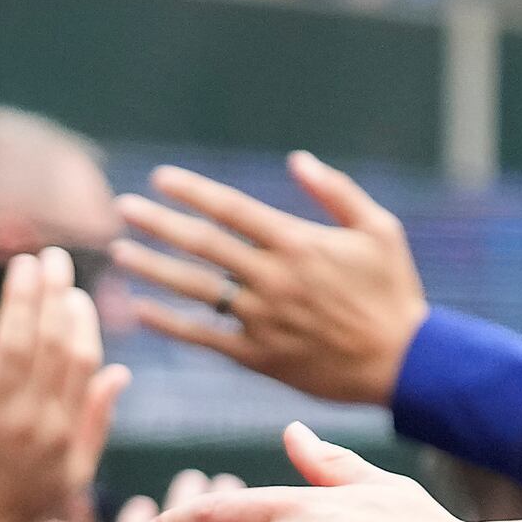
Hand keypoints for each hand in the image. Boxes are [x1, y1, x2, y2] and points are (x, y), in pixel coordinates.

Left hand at [0, 249, 130, 521]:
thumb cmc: (15, 506)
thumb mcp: (71, 472)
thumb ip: (97, 421)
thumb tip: (120, 373)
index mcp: (66, 429)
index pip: (82, 360)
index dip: (81, 321)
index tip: (75, 294)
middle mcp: (35, 419)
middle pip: (52, 343)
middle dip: (55, 294)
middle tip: (52, 258)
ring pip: (13, 344)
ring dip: (20, 298)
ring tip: (22, 263)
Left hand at [111, 153, 428, 407]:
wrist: (403, 362)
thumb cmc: (393, 292)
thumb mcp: (380, 231)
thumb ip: (337, 192)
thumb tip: (298, 158)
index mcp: (300, 243)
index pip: (232, 209)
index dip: (193, 192)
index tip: (159, 179)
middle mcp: (274, 278)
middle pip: (203, 245)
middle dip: (158, 223)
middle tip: (122, 207)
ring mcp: (262, 318)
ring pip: (195, 289)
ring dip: (152, 269)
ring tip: (118, 253)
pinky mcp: (257, 355)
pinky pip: (203, 337)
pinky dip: (169, 323)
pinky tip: (139, 308)